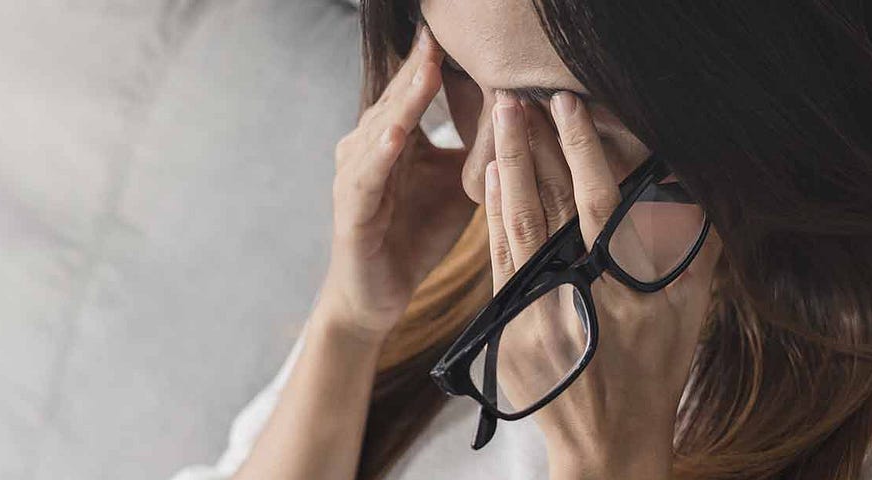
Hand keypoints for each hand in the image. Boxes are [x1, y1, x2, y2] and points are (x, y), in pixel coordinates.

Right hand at [315, 26, 476, 339]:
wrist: (378, 296)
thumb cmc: (416, 235)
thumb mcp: (458, 184)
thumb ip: (478, 150)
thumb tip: (520, 114)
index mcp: (392, 137)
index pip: (415, 88)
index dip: (436, 58)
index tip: (460, 26)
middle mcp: (367, 148)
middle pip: (398, 98)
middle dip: (421, 64)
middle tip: (444, 28)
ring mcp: (355, 177)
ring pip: (382, 128)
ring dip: (405, 99)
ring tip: (428, 66)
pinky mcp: (350, 211)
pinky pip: (366, 178)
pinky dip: (381, 154)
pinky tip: (398, 134)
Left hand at [482, 90, 722, 475]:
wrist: (608, 441)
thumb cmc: (655, 370)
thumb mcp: (688, 312)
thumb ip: (690, 246)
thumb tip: (689, 184)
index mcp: (624, 287)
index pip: (598, 203)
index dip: (580, 151)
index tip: (567, 106)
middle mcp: (576, 295)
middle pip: (546, 205)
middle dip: (529, 145)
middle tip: (516, 96)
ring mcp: (535, 313)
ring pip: (515, 224)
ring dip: (505, 167)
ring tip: (499, 120)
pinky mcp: (506, 327)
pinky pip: (498, 257)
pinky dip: (492, 214)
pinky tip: (489, 177)